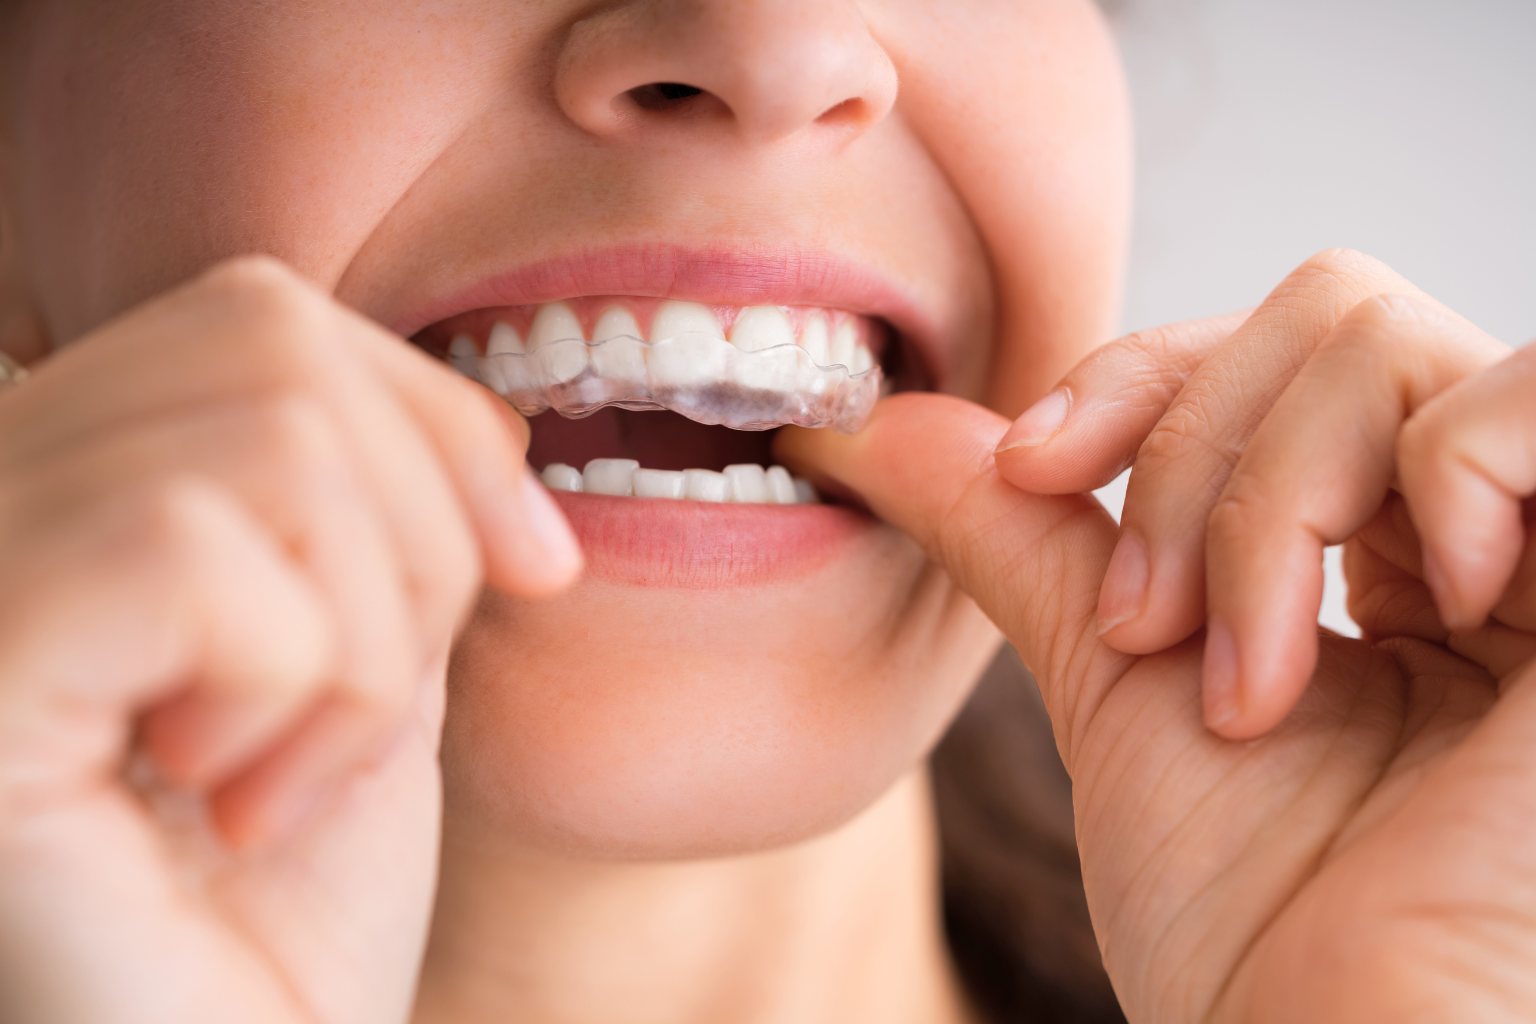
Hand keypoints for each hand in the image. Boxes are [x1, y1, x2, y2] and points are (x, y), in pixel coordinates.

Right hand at [0, 257, 580, 1023]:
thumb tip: (494, 439)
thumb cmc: (281, 920)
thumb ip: (384, 516)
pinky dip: (294, 685)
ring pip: (269, 435)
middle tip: (365, 717)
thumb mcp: (365, 664)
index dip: (435, 423)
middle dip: (419, 534)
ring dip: (362, 639)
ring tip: (286, 782)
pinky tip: (225, 811)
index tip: (532, 569)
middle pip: (272, 334)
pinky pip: (196, 547)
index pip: (265, 310)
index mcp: (60, 476)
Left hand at [780, 249, 1535, 1020]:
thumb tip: (880, 428)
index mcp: (1386, 555)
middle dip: (1190, 465)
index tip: (1034, 470)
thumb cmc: (1255, 932)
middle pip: (1320, 319)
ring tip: (1252, 682)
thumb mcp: (1119, 687)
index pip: (1265, 353)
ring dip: (1265, 508)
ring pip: (1384, 345)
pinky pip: (1532, 392)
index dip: (1136, 381)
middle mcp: (1490, 533)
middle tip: (1154, 635)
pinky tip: (1429, 612)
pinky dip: (1433, 473)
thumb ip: (1024, 537)